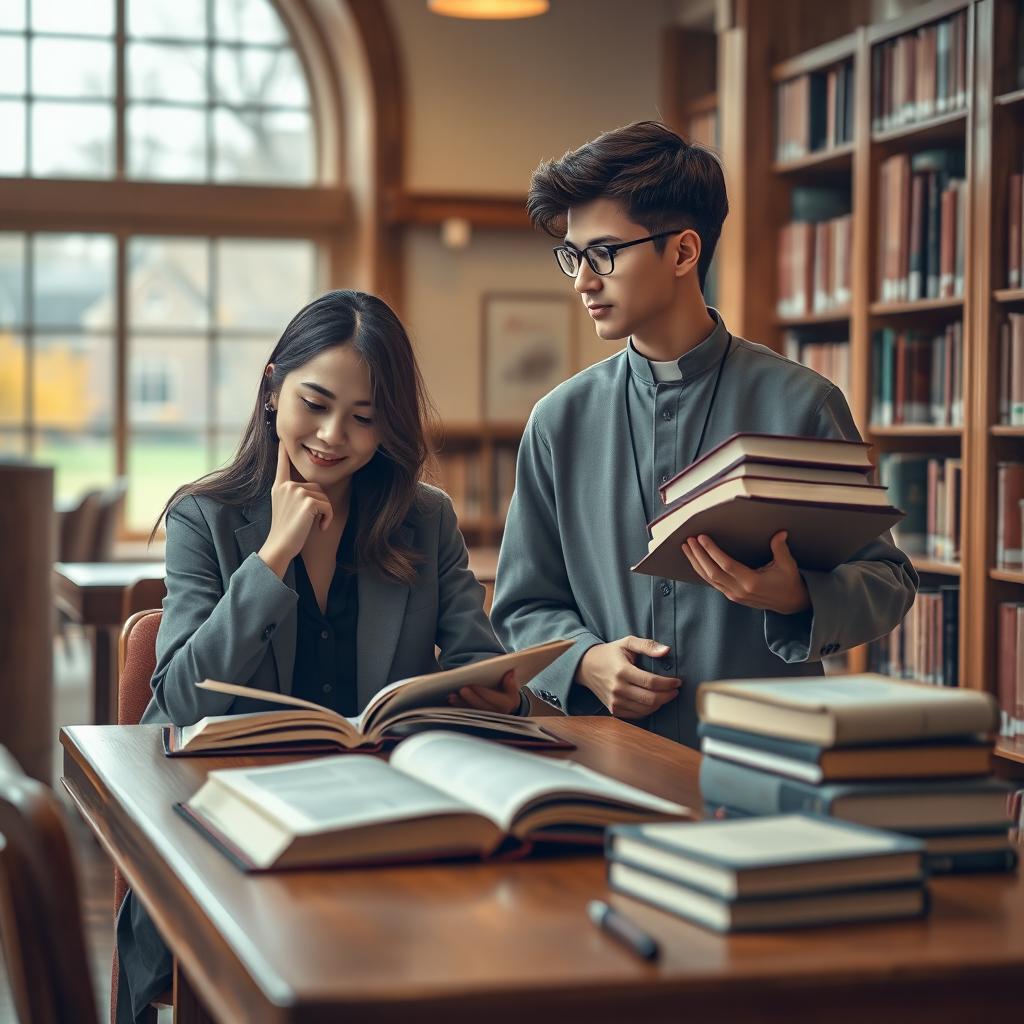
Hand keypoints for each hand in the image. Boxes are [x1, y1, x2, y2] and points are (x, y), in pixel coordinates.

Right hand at [258, 442, 333, 576]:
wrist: (280, 545)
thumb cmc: (286, 531)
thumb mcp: (285, 507)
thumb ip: (293, 494)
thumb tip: (312, 490)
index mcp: (279, 487)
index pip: (283, 465)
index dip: (283, 452)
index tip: (282, 439)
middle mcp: (286, 486)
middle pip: (316, 487)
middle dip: (320, 505)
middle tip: (312, 521)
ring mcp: (296, 491)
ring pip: (323, 497)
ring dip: (325, 513)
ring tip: (315, 525)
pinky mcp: (307, 501)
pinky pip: (328, 506)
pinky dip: (328, 518)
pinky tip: (320, 527)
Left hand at [448, 669, 519, 713]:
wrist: (504, 705)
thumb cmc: (506, 693)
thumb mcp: (511, 687)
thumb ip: (510, 681)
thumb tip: (510, 672)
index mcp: (506, 705)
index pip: (493, 699)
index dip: (483, 692)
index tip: (473, 685)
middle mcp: (496, 714)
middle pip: (482, 707)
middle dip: (471, 698)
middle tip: (462, 689)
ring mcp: (485, 717)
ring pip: (472, 711)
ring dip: (461, 704)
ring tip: (452, 696)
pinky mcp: (476, 718)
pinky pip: (466, 713)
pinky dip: (458, 707)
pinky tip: (451, 700)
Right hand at [575, 637, 680, 719]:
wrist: (586, 667)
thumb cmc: (610, 653)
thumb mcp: (627, 642)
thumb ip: (647, 645)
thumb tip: (667, 651)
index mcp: (622, 671)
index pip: (651, 682)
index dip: (668, 684)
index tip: (678, 681)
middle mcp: (617, 689)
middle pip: (650, 699)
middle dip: (668, 696)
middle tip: (675, 690)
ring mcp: (614, 701)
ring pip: (645, 710)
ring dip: (660, 704)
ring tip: (666, 695)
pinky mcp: (613, 709)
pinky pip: (637, 715)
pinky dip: (648, 710)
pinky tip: (653, 701)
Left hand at [682, 530, 809, 614]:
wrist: (790, 603)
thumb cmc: (789, 582)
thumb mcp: (788, 565)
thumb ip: (780, 548)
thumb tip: (780, 533)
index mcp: (752, 582)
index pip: (726, 564)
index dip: (712, 551)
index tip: (702, 538)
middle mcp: (739, 590)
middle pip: (712, 572)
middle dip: (698, 555)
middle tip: (689, 541)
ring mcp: (734, 595)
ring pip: (709, 579)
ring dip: (696, 563)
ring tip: (687, 548)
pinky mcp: (732, 596)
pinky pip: (712, 583)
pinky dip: (702, 571)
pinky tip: (696, 561)